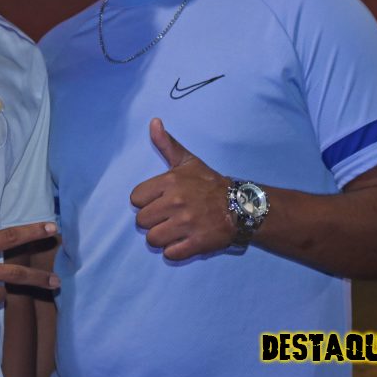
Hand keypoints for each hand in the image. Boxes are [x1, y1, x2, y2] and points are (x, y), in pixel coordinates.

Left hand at [129, 118, 233, 260]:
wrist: (241, 206)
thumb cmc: (209, 184)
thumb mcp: (188, 161)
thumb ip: (166, 144)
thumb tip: (153, 122)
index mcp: (170, 182)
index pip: (136, 199)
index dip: (145, 202)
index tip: (159, 201)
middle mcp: (176, 203)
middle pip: (142, 221)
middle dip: (152, 221)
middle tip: (167, 217)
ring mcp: (187, 224)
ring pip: (153, 239)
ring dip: (161, 238)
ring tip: (174, 231)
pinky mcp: (197, 243)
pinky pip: (171, 254)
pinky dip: (175, 251)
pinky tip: (183, 242)